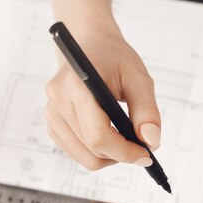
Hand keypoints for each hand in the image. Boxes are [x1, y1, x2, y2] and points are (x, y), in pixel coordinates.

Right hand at [45, 24, 160, 170]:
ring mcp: (51, 113)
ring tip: (128, 140)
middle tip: (144, 148)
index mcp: (78, 86)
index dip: (125, 151)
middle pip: (92, 149)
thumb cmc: (115, 59)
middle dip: (122, 155)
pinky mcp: (52, 122)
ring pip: (84, 157)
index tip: (147, 154)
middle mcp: (58, 101)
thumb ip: (147, 111)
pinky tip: (112, 137)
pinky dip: (98, 152)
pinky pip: (77, 152)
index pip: (98, 135)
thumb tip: (151, 142)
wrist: (91, 45)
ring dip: (111, 157)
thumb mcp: (139, 79)